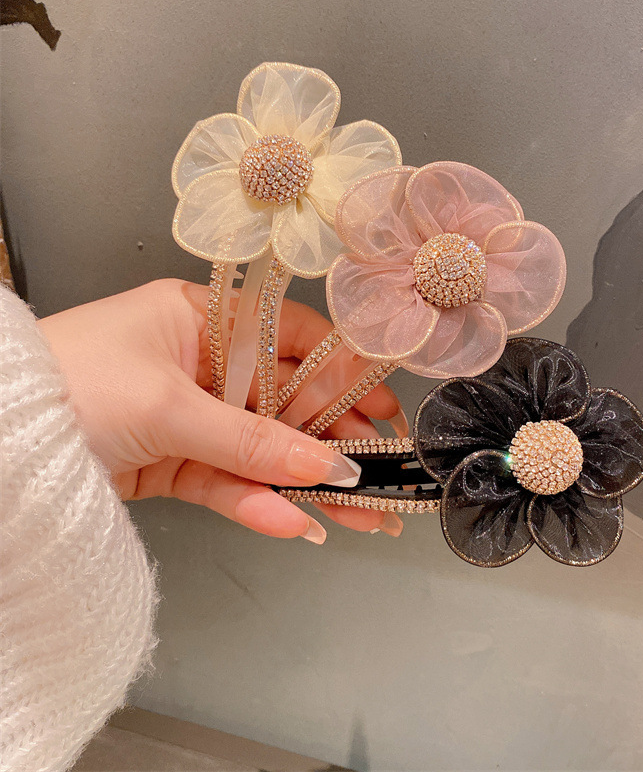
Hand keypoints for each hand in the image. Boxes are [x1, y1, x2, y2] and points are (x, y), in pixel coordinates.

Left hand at [38, 279, 403, 542]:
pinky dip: (259, 503)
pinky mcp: (175, 463)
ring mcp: (190, 417)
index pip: (290, 338)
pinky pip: (229, 482)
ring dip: (308, 484)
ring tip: (358, 514)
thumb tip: (324, 462)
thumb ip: (250, 438)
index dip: (340, 371)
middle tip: (378, 469)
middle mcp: (202, 364)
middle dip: (334, 438)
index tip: (379, 405)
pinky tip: (295, 522)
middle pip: (285, 402)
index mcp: (202, 319)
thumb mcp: (166, 405)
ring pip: (263, 450)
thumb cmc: (64, 385)